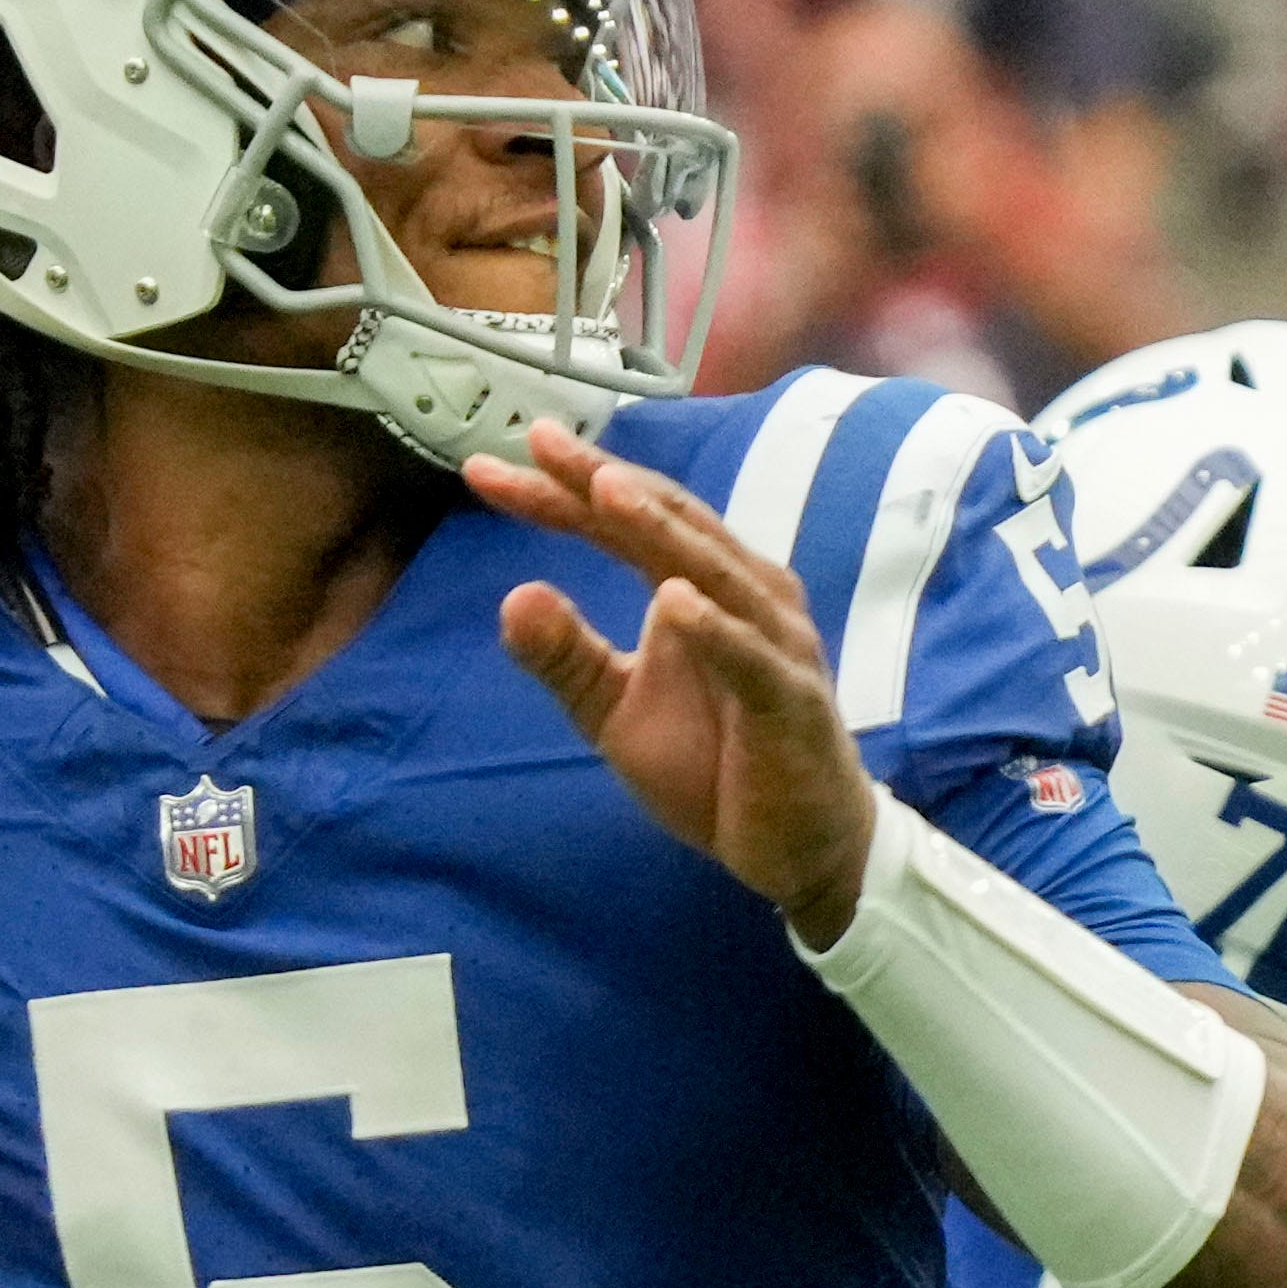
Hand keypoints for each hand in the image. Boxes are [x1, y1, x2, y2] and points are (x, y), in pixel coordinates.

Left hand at [462, 420, 878, 943]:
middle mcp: (742, 593)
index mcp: (696, 586)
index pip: (621, 526)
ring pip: (714, 571)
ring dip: (659, 529)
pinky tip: (673, 602)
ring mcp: (773, 641)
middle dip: (601, 481)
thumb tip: (512, 595)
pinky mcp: (790, 698)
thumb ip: (565, 656)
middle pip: (665, 523)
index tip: (489, 467)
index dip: (560, 494)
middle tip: (540, 442)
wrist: (797, 845)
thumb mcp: (614, 711)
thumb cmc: (713, 764)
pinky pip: (750, 658)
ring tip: (603, 490)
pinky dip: (716, 629)